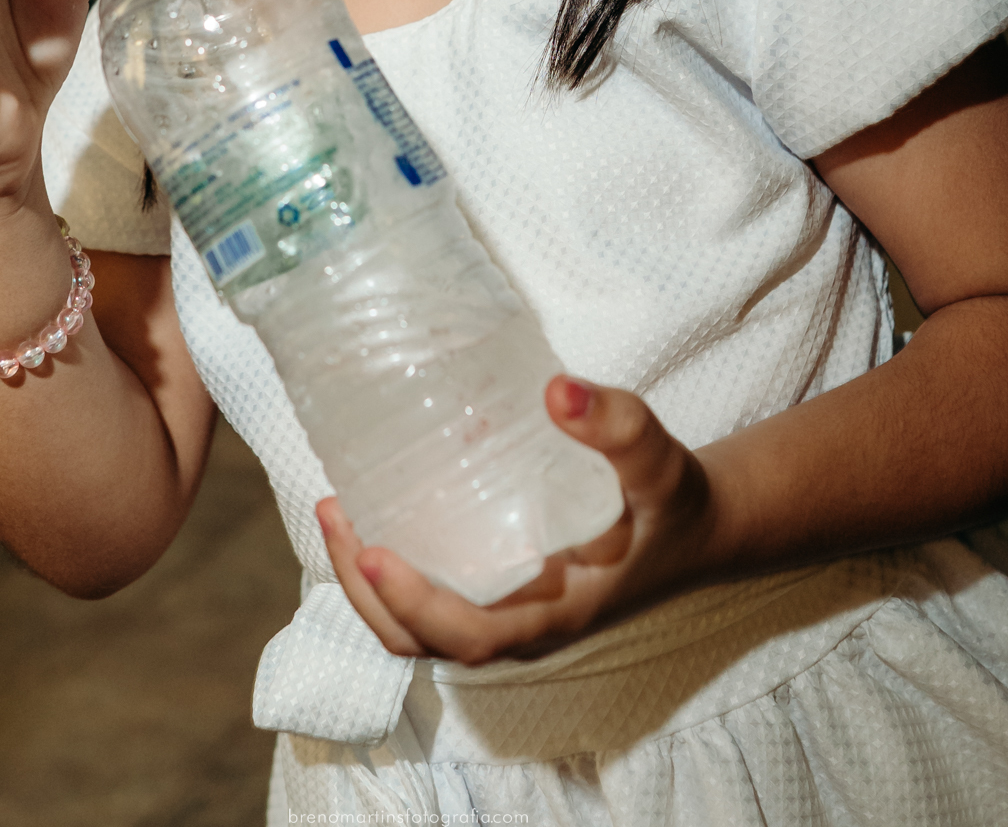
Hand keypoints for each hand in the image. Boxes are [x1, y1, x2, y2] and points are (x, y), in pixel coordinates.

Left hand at [317, 376, 714, 664]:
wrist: (693, 526)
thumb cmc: (672, 501)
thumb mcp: (657, 461)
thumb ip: (616, 425)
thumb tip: (556, 391)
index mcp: (553, 614)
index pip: (469, 636)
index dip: (413, 604)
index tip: (373, 551)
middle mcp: (520, 626)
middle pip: (420, 637)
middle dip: (366, 589)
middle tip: (336, 511)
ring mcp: (504, 612)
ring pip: (417, 625)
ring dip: (368, 582)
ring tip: (339, 509)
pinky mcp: (498, 589)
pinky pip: (432, 596)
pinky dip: (392, 568)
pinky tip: (378, 507)